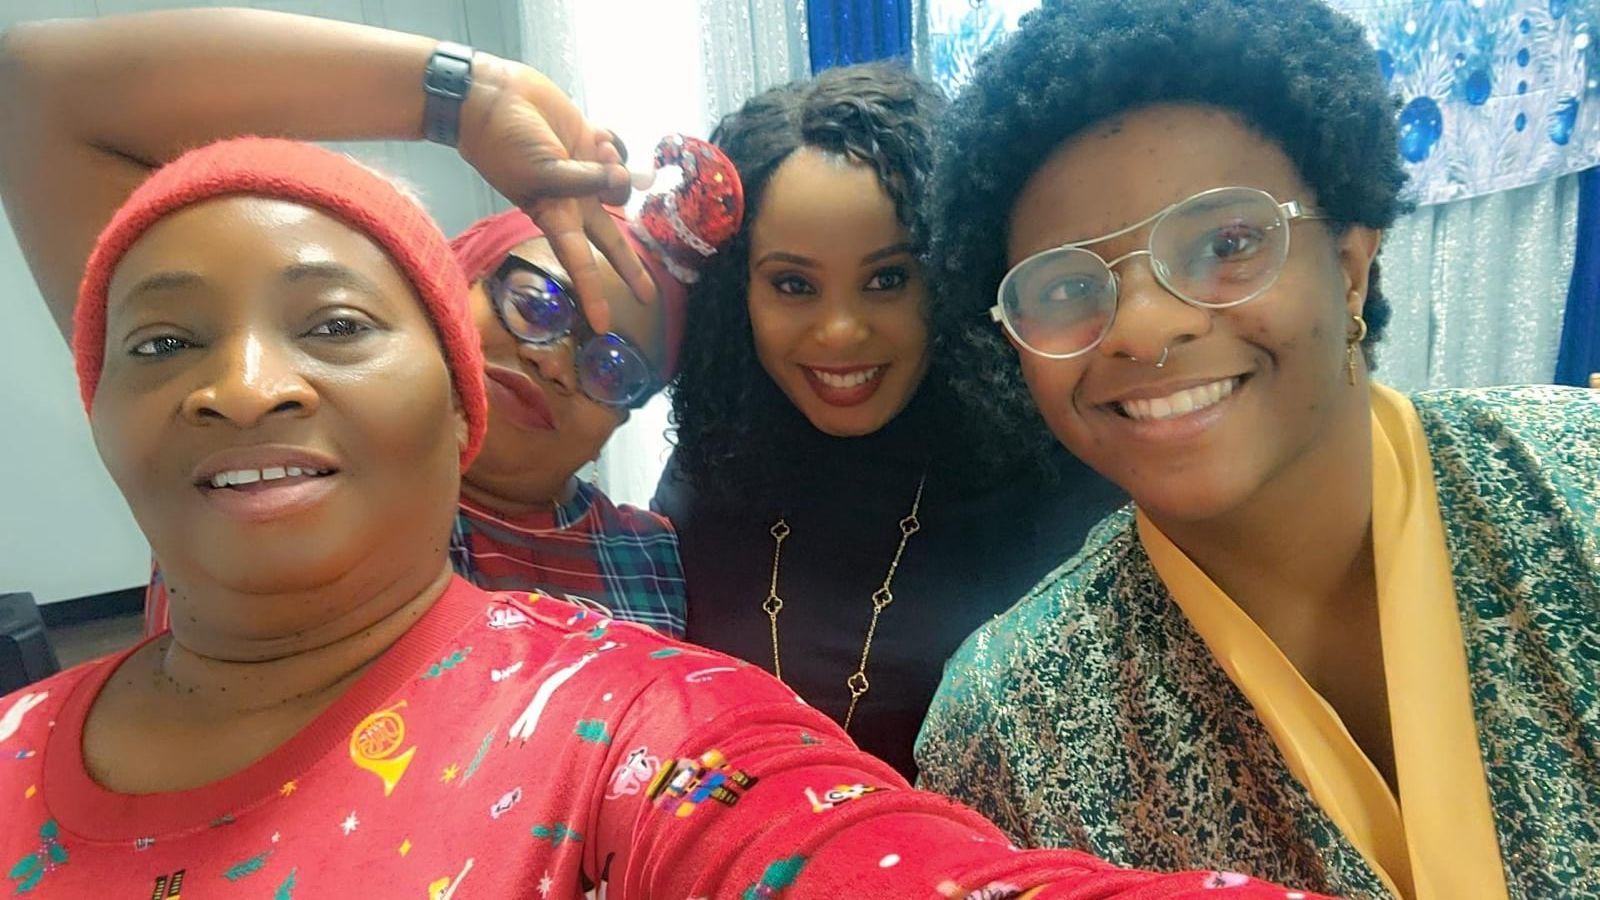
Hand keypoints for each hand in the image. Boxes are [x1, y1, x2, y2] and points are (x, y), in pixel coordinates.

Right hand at [456, 56, 655, 332]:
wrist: (493, 98)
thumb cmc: (508, 143)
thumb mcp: (545, 170)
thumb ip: (589, 179)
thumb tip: (629, 178)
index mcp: (557, 216)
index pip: (580, 263)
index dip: (592, 294)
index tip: (602, 325)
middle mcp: (575, 201)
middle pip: (611, 242)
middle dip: (630, 268)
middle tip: (648, 296)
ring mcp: (586, 174)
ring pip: (624, 185)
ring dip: (618, 167)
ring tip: (596, 148)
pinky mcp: (592, 144)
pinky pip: (619, 149)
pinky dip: (613, 141)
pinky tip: (594, 133)